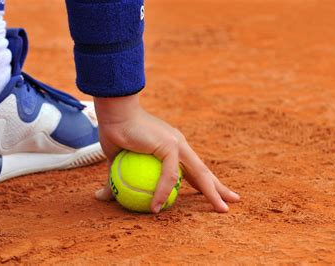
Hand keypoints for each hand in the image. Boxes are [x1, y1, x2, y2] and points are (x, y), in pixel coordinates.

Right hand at [94, 94, 239, 212]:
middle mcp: (179, 145)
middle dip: (219, 187)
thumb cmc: (114, 133)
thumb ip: (114, 181)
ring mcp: (177, 144)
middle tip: (233, 202)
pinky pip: (170, 174)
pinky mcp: (170, 145)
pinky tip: (156, 206)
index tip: (214, 195)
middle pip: (203, 171)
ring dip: (212, 192)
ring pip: (199, 173)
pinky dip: (163, 191)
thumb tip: (101, 197)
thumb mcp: (115, 165)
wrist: (112, 114)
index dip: (204, 182)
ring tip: (222, 209)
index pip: (192, 169)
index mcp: (171, 147)